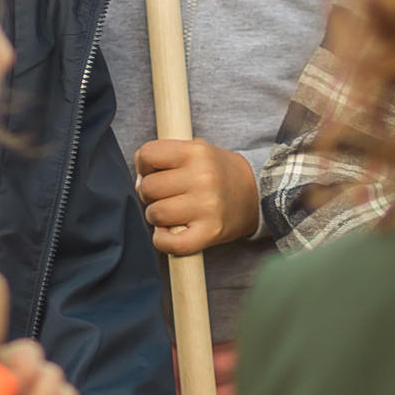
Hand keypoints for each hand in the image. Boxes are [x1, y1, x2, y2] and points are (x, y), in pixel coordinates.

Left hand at [136, 140, 259, 252]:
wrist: (256, 193)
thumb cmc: (217, 172)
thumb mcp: (196, 151)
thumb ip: (164, 158)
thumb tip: (139, 184)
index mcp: (196, 152)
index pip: (148, 154)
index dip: (145, 165)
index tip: (154, 171)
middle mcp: (202, 177)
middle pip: (148, 187)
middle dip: (150, 193)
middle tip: (166, 195)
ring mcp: (207, 206)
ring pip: (155, 214)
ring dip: (156, 216)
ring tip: (171, 211)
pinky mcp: (210, 232)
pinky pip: (172, 243)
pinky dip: (163, 241)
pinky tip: (167, 233)